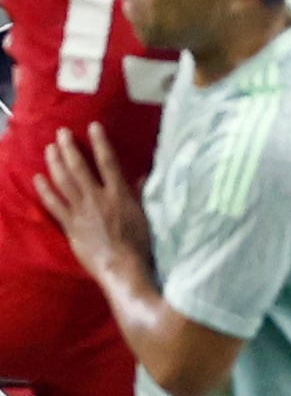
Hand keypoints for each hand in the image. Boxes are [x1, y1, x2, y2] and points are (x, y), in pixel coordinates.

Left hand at [35, 124, 149, 285]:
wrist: (122, 268)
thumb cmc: (140, 244)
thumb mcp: (147, 216)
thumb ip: (140, 195)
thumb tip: (141, 177)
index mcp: (119, 195)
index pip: (108, 162)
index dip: (100, 142)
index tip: (93, 126)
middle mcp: (97, 198)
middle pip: (79, 167)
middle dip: (69, 148)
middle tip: (61, 133)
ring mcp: (81, 211)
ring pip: (63, 181)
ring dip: (55, 163)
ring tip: (50, 149)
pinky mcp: (70, 224)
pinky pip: (53, 203)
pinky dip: (45, 189)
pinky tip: (38, 178)